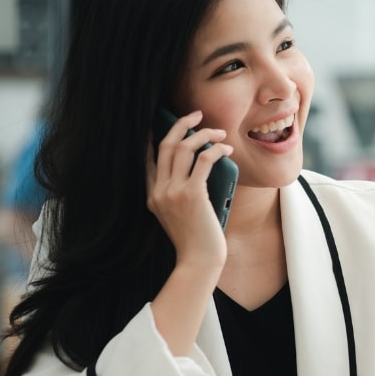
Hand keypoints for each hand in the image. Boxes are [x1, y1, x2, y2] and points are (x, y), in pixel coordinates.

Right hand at [146, 110, 232, 268]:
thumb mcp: (181, 214)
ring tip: (219, 131)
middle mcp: (158, 191)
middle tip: (195, 114)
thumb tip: (202, 163)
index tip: (164, 123)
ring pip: (183, 148)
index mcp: (152, 196)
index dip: (155, 137)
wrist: (199, 261)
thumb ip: (182, 192)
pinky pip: (203, 160)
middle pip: (165, 146)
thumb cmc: (196, 240)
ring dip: (203, 134)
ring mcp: (173, 192)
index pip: (147, 159)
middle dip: (180, 124)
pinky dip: (216, 149)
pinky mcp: (192, 195)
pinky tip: (227, 149)